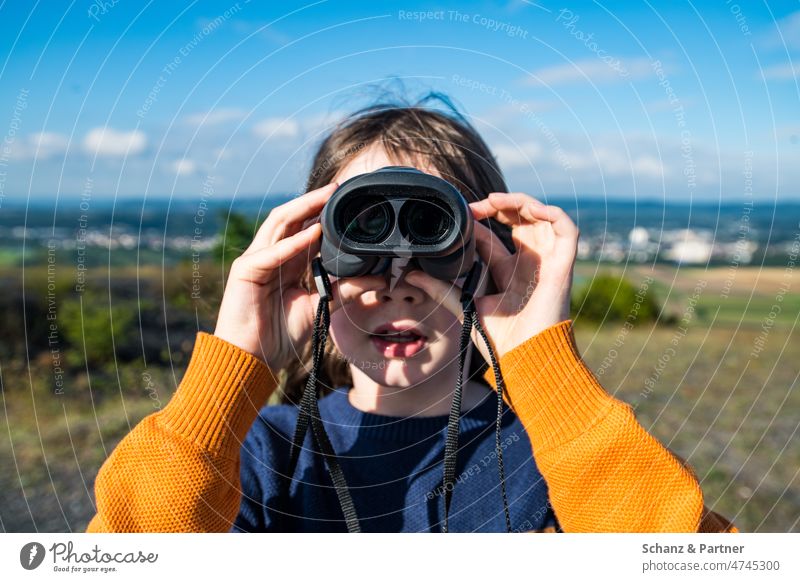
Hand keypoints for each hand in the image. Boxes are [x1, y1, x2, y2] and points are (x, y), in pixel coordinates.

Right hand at [213, 182, 385, 369]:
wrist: (253, 359)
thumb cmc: (281, 335)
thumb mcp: (321, 307)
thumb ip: (346, 291)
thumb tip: (380, 280)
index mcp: (288, 261)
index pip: (306, 228)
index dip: (325, 214)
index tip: (350, 204)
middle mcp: (272, 255)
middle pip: (292, 219)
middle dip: (314, 202)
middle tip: (338, 189)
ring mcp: (256, 260)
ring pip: (279, 224)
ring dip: (303, 209)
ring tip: (325, 198)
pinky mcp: (245, 271)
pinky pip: (271, 252)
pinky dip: (292, 243)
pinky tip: (312, 234)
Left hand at [405, 192, 578, 361]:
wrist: (527, 360)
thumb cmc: (502, 342)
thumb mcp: (468, 307)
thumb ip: (443, 290)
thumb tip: (414, 277)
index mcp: (508, 272)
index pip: (493, 237)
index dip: (478, 221)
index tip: (459, 215)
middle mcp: (529, 263)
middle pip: (518, 220)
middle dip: (498, 205)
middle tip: (475, 205)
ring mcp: (547, 262)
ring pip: (541, 217)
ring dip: (520, 202)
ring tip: (494, 201)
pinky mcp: (563, 264)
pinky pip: (566, 228)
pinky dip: (551, 212)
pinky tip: (528, 209)